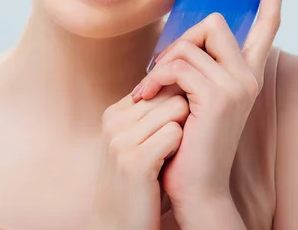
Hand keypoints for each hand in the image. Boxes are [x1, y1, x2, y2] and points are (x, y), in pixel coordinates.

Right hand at [86, 88, 189, 229]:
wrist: (121, 224)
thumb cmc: (142, 181)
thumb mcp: (140, 141)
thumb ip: (153, 113)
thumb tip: (184, 82)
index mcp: (115, 113)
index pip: (160, 85)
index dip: (177, 106)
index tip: (173, 132)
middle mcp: (113, 121)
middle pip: (170, 93)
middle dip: (183, 116)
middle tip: (173, 146)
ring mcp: (120, 140)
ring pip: (176, 109)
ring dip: (183, 131)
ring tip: (167, 156)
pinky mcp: (134, 160)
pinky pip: (175, 132)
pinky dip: (179, 148)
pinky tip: (167, 165)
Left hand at [131, 0, 282, 221]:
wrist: (196, 185)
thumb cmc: (190, 140)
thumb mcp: (196, 97)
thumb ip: (196, 68)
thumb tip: (177, 44)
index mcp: (246, 73)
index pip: (268, 24)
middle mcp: (248, 76)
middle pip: (214, 23)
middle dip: (181, 42)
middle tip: (161, 72)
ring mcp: (238, 85)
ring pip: (191, 45)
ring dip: (161, 65)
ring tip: (150, 91)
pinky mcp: (219, 96)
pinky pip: (178, 65)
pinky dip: (155, 78)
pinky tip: (148, 97)